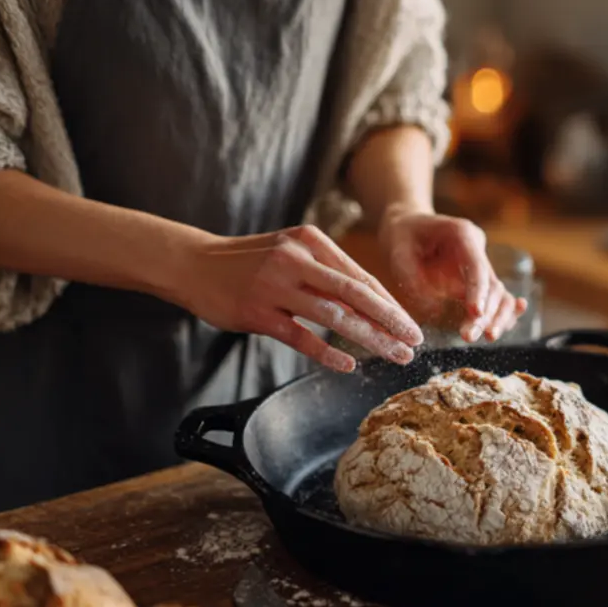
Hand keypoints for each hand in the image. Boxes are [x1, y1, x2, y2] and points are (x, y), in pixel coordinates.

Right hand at [177, 226, 423, 372]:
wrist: (192, 264)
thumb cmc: (248, 261)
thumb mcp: (289, 251)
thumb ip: (325, 271)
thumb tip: (370, 300)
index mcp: (310, 241)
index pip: (360, 277)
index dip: (390, 304)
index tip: (410, 325)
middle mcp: (296, 259)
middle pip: (356, 294)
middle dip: (391, 321)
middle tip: (415, 342)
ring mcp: (276, 285)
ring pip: (334, 316)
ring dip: (369, 339)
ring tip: (393, 356)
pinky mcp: (257, 312)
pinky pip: (300, 336)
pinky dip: (326, 351)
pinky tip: (348, 365)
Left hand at [378, 205, 527, 341]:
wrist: (408, 226)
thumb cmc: (402, 236)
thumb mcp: (397, 251)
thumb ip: (412, 278)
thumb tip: (434, 309)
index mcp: (462, 235)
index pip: (477, 266)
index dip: (479, 291)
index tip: (476, 314)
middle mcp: (477, 249)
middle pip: (492, 284)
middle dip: (486, 313)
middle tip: (469, 336)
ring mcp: (480, 265)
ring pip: (500, 293)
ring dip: (496, 317)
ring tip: (487, 338)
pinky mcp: (477, 280)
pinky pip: (496, 299)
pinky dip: (501, 314)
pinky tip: (504, 328)